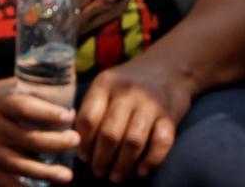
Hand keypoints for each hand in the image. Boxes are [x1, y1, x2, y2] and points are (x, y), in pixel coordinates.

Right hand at [0, 77, 82, 184]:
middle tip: (75, 140)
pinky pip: (7, 184)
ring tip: (68, 175)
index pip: (24, 108)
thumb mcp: (11, 87)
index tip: (69, 115)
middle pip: (28, 139)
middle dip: (56, 142)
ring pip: (19, 165)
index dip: (48, 113)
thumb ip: (37, 91)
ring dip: (46, 172)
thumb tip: (74, 95)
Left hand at [79, 54, 193, 180]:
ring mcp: (150, 106)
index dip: (83, 142)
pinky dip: (151, 161)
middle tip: (97, 173)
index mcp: (105, 85)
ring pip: (133, 142)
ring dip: (122, 164)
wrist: (169, 68)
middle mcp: (127, 94)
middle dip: (101, 158)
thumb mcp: (106, 83)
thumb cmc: (129, 81)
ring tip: (115, 178)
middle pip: (109, 133)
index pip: (88, 118)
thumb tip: (74, 137)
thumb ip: (92, 105)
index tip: (82, 157)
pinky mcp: (170, 117)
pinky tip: (141, 172)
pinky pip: (161, 144)